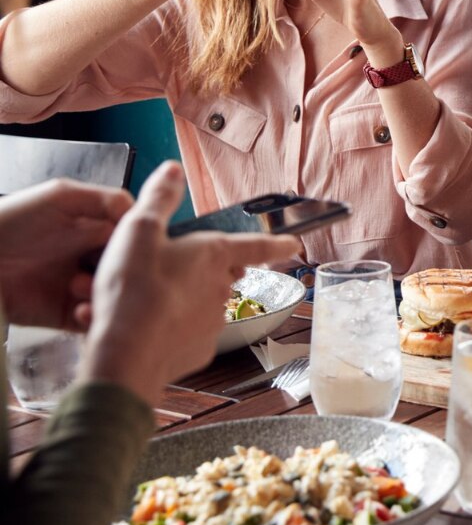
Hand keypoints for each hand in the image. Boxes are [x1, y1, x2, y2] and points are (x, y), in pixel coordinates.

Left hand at [0, 179, 132, 329]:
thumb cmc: (9, 223)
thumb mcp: (61, 196)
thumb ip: (106, 199)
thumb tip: (143, 211)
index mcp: (97, 229)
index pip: (135, 239)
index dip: (140, 243)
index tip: (139, 247)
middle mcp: (93, 258)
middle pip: (131, 269)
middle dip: (126, 272)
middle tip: (112, 270)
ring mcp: (82, 287)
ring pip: (118, 297)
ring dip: (109, 295)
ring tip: (82, 288)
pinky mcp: (68, 315)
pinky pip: (95, 321)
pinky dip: (95, 318)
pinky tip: (82, 309)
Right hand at [80, 163, 300, 404]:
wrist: (125, 354)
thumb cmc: (133, 289)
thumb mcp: (138, 230)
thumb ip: (158, 199)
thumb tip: (172, 170)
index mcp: (214, 254)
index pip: (256, 245)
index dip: (276, 242)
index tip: (294, 244)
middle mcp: (222, 287)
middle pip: (222, 273)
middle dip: (202, 271)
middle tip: (165, 270)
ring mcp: (213, 322)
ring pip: (200, 304)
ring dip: (178, 300)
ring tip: (140, 299)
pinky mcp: (198, 351)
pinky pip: (184, 333)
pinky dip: (166, 328)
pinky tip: (139, 326)